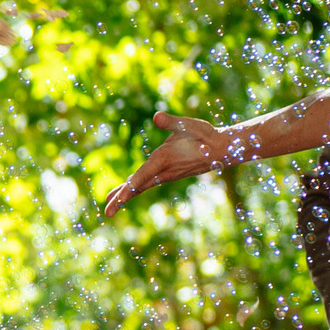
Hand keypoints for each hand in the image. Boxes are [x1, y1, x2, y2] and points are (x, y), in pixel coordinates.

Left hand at [103, 112, 233, 214]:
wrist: (222, 150)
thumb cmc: (205, 135)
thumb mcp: (188, 125)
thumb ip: (171, 122)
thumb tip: (157, 116)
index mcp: (164, 159)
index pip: (142, 176)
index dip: (129, 188)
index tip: (117, 200)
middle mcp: (163, 171)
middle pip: (138, 187)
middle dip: (122, 199)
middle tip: (107, 213)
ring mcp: (166, 175)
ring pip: (141, 186)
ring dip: (125, 196)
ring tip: (109, 204)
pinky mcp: (168, 174)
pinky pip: (147, 184)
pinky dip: (134, 189)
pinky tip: (127, 192)